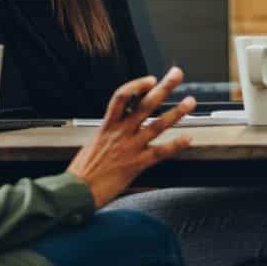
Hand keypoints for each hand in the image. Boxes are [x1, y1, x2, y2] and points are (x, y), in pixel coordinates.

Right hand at [67, 68, 194, 207]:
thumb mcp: (93, 146)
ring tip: (190, 102)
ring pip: (157, 124)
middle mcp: (120, 133)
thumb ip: (108, 137)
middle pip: (145, 104)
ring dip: (176, 112)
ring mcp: (129, 147)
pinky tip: (188, 139)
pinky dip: (176, 144)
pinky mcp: (136, 164)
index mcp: (107, 127)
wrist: (76, 190)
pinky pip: (160, 151)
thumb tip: (117, 133)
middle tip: (176, 75)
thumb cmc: (82, 172)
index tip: (150, 79)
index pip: (121, 96)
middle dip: (163, 87)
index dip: (137, 85)